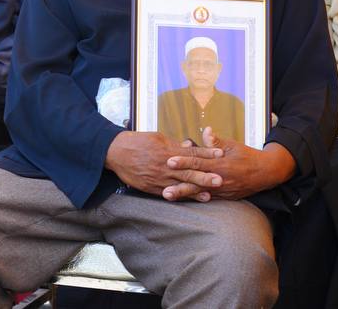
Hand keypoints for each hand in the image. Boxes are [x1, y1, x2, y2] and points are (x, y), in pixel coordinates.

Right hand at [103, 131, 222, 200]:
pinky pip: (169, 193)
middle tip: (221, 179)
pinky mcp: (152, 187)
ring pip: (180, 185)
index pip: (192, 152)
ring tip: (210, 195)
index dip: (207, 153)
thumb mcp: (157, 138)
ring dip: (196, 190)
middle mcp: (165, 165)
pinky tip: (189, 199)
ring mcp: (158, 178)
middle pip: (189, 171)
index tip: (221, 153)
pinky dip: (180, 196)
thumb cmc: (137, 142)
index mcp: (168, 150)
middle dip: (205, 176)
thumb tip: (188, 146)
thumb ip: (174, 144)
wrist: (116, 152)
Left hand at [161, 129, 294, 200]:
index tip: (169, 161)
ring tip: (167, 196)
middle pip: (196, 182)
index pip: (198, 162)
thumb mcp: (232, 145)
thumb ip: (216, 141)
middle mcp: (220, 178)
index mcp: (220, 164)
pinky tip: (182, 201)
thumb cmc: (246, 156)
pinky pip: (207, 198)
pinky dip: (194, 199)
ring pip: (199, 193)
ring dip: (183, 195)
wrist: (266, 173)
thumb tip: (206, 130)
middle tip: (163, 190)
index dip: (183, 162)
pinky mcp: (224, 196)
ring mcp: (222, 190)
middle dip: (179, 187)